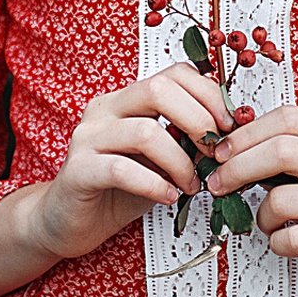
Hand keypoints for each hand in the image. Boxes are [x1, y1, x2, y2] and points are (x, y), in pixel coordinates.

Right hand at [30, 62, 233, 261]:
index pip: (173, 74)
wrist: (69, 222)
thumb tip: (227, 136)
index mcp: (127, 100)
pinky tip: (168, 197)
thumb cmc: (117, 191)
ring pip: (145, 132)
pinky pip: (122, 169)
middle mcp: (105, 110)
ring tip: (192, 185)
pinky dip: (154, 184)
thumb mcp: (159, 161)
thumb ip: (184, 142)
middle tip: (214, 152)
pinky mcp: (78, 170)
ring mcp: (88, 137)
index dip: (207, 94)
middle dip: (198, 120)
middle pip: (158, 90)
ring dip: (180, 162)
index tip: (228, 125)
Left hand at [203, 104, 297, 296]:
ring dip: (261, 216)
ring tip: (270, 223)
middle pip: (282, 151)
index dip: (246, 134)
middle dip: (238, 168)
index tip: (221, 152)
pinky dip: (276, 243)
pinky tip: (286, 242)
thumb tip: (229, 148)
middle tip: (219, 184)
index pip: (288, 119)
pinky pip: (293, 239)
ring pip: (281, 200)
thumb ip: (290, 154)